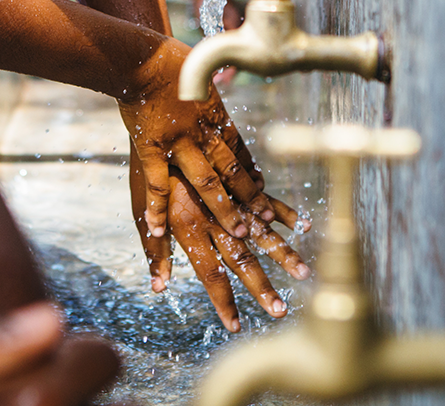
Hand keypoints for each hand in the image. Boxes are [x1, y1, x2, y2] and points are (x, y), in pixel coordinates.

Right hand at [118, 46, 285, 240]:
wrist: (142, 57)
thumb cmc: (169, 57)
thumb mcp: (201, 69)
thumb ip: (207, 83)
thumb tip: (219, 70)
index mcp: (215, 115)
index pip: (240, 149)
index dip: (252, 171)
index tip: (264, 190)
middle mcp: (204, 133)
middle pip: (233, 171)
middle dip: (251, 197)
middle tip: (266, 221)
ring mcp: (180, 144)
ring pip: (209, 183)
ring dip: (226, 209)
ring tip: (240, 234)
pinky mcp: (153, 149)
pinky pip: (159, 185)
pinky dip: (158, 209)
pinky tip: (161, 232)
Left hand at [131, 159, 309, 331]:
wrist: (157, 119)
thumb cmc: (145, 170)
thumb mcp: (141, 213)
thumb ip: (155, 251)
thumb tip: (158, 287)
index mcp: (189, 228)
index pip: (209, 274)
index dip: (223, 301)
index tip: (235, 325)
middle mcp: (213, 216)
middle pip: (242, 259)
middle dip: (261, 287)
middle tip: (279, 311)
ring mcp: (230, 197)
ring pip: (261, 231)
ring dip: (282, 254)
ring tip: (303, 274)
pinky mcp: (238, 178)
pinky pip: (266, 198)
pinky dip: (284, 212)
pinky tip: (303, 226)